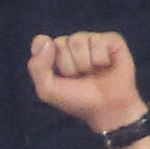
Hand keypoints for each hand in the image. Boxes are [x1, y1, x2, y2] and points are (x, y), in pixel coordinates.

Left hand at [27, 31, 145, 135]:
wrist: (107, 109)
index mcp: (56, 52)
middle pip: (62, 42)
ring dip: (85, 63)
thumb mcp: (48, 90)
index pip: (43, 43)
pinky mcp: (112, 40)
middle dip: (69, 66)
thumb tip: (45, 39)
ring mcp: (93, 40)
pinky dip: (101, 59)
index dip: (50, 61)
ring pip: (79, 40)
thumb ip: (37, 67)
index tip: (61, 77)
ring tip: (93, 73)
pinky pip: (99, 41)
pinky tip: (107, 66)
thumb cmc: (78, 99)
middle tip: (80, 77)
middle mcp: (74, 43)